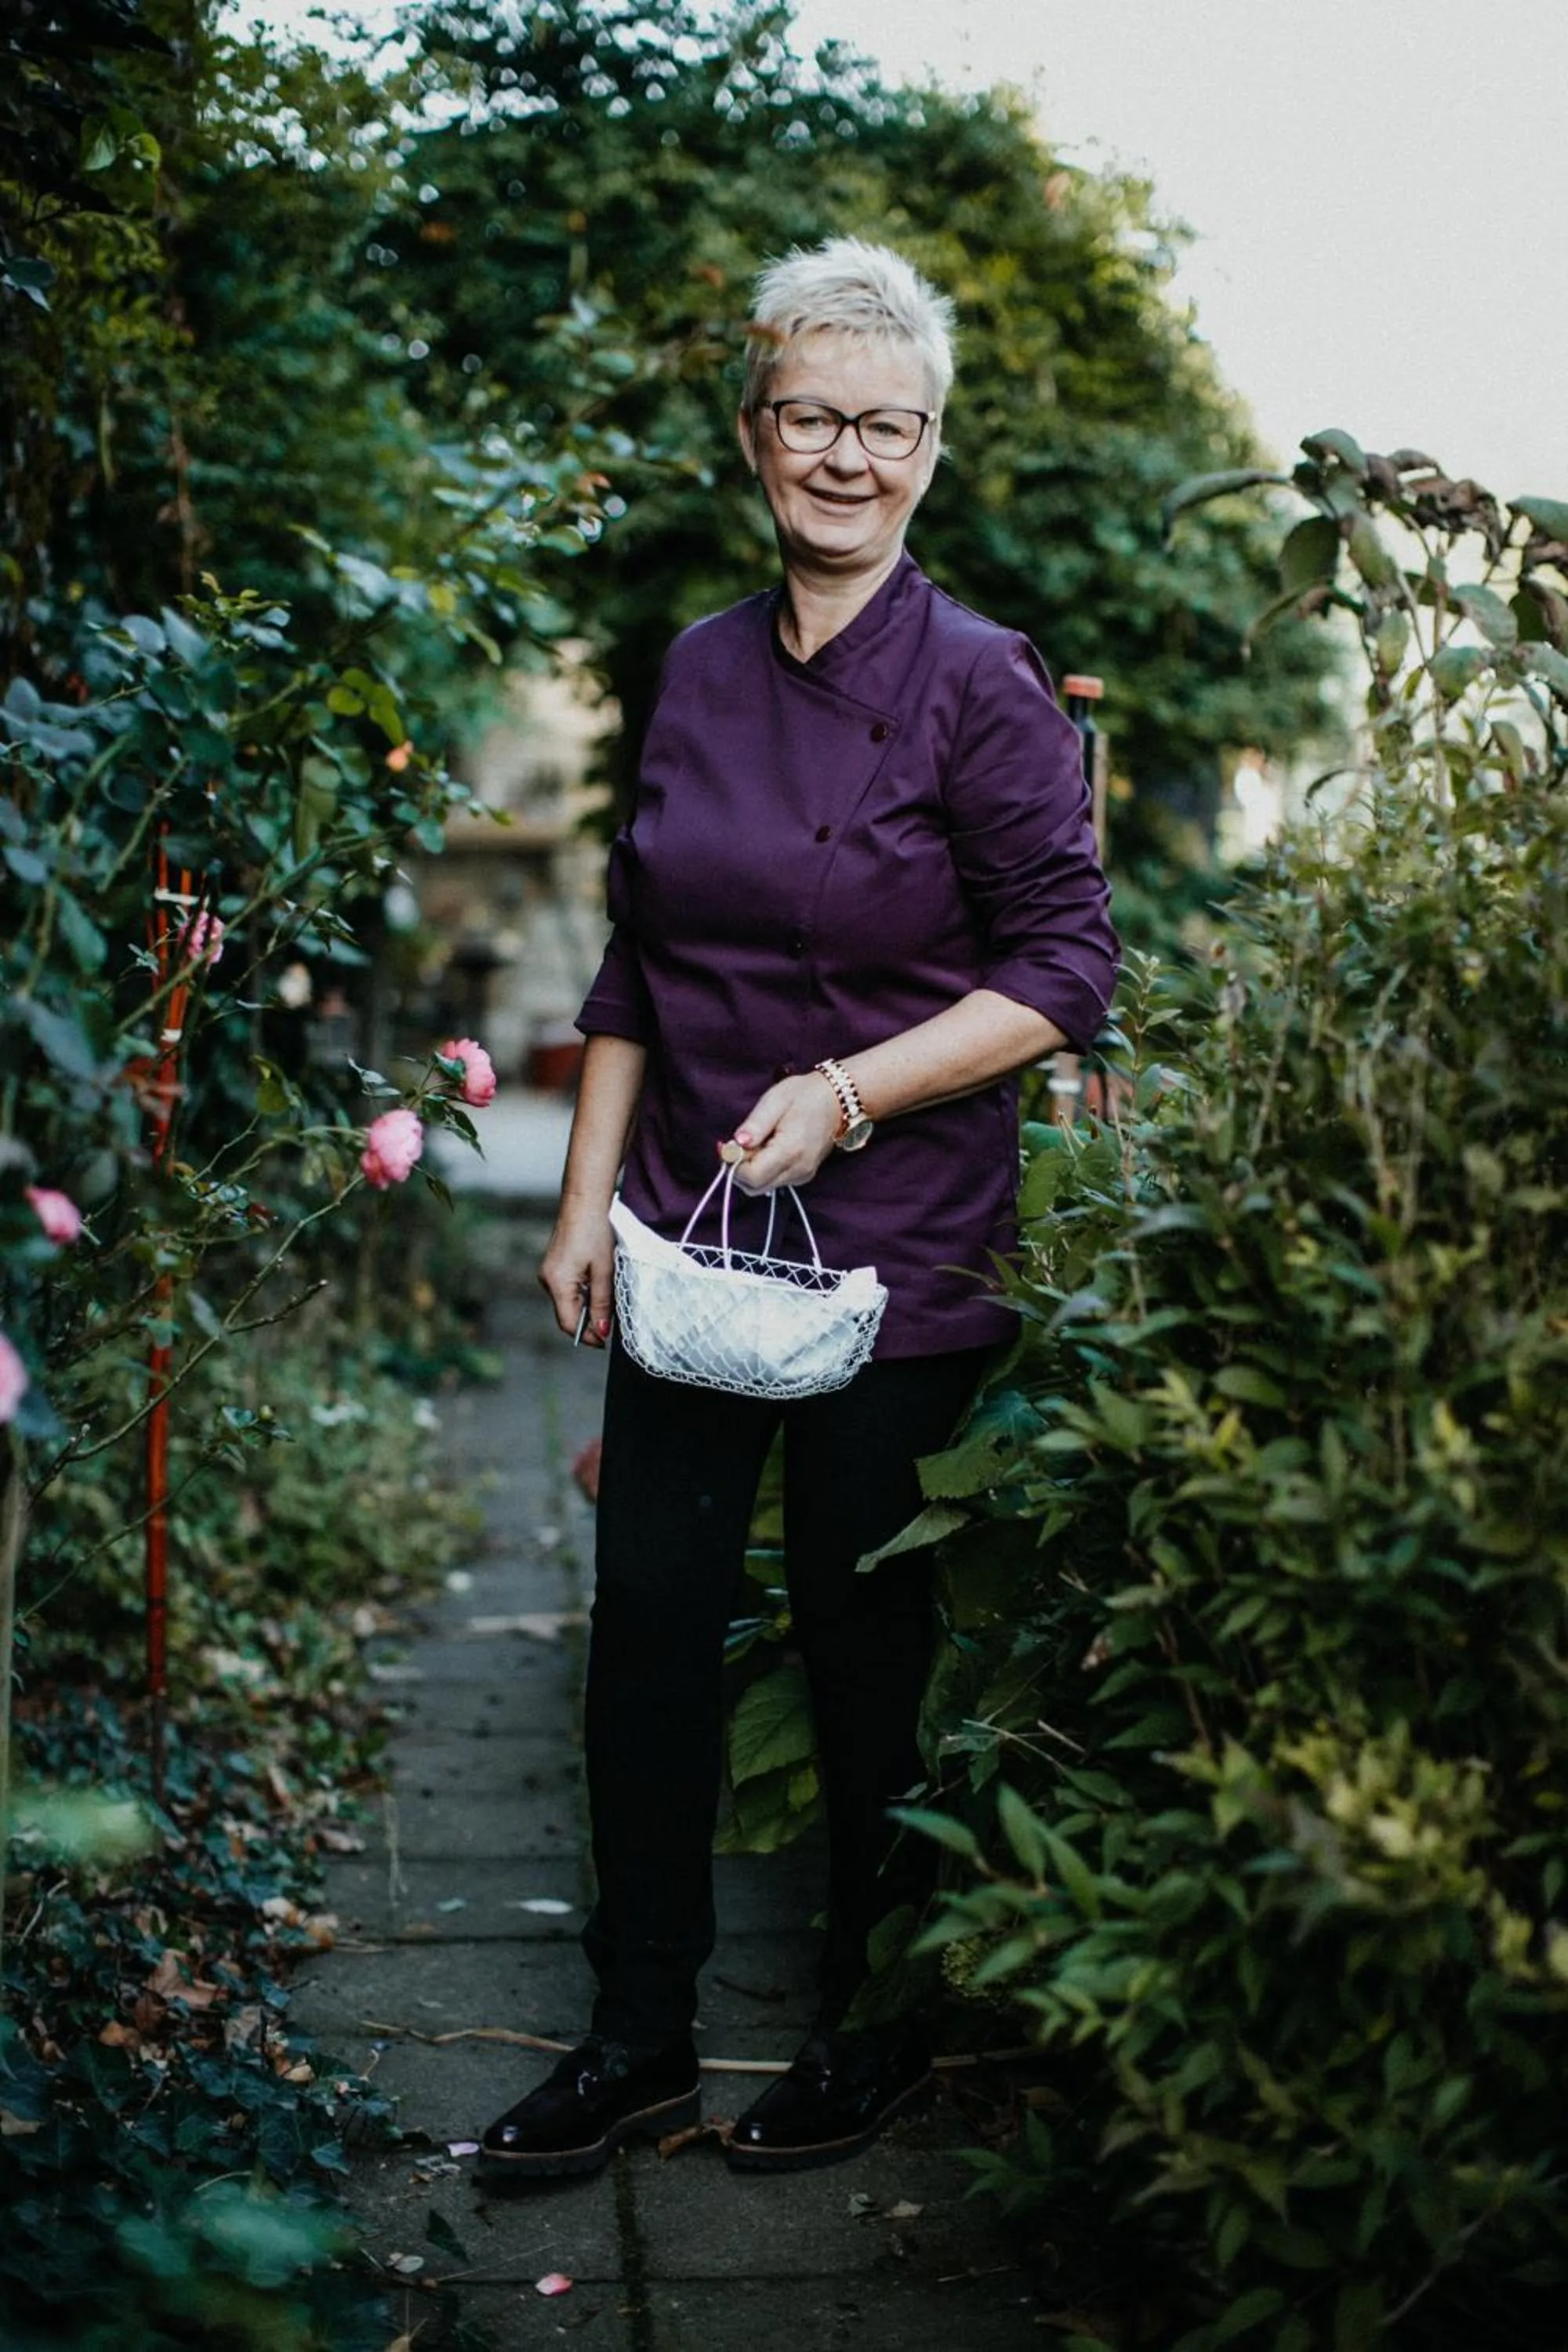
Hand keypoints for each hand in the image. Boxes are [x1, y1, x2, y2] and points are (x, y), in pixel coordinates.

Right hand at [538, 1202, 614, 1345]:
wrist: (584, 1201)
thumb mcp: (604, 1270)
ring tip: (609, 1302)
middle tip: (612, 1323)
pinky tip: (599, 1286)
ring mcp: (548, 1273)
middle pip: (567, 1314)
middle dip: (589, 1322)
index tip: (605, 1342)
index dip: (588, 1336)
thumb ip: (602, 1302)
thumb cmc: (595, 1231)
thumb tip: (602, 1331)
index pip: (569, 1323)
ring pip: (569, 1302)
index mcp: (558, 1283)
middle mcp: (547, 1280)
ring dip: (588, 1307)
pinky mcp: (554, 1266)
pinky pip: (567, 1289)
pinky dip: (583, 1294)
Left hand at [725, 1072, 841, 1192]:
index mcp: (790, 1151)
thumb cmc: (805, 1095)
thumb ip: (755, 1124)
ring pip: (763, 1187)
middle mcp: (798, 1170)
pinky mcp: (803, 1175)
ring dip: (750, 1170)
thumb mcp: (775, 1100)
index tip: (726, 1144)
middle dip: (738, 1169)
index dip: (732, 1164)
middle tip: (736, 1144)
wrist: (838, 1100)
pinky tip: (766, 1148)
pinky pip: (774, 1181)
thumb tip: (736, 1144)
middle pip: (754, 1187)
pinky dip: (763, 1170)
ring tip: (755, 1142)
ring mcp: (802, 1175)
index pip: (751, 1176)